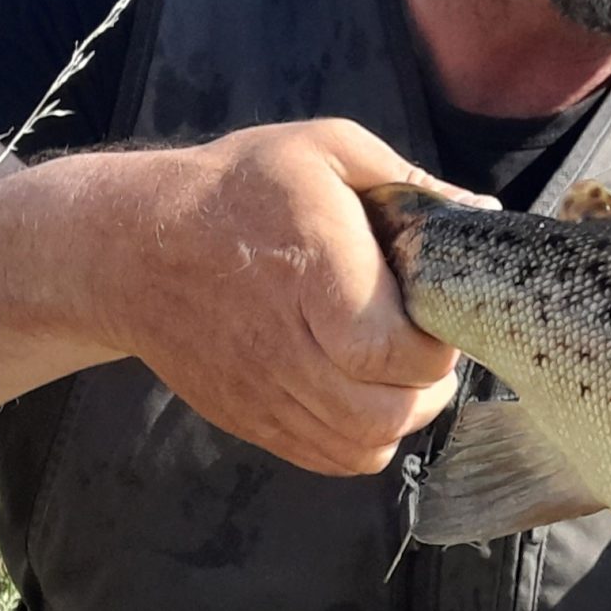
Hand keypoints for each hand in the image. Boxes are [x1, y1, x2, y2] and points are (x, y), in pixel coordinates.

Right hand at [87, 118, 487, 476]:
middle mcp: (289, 346)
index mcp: (316, 276)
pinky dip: (365, 441)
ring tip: (401, 374)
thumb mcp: (324, 150)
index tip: (435, 315)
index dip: (437, 346)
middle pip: (387, 411)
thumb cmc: (238, 189)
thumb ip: (408, 181)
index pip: (396, 353)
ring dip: (402, 416)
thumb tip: (479, 213)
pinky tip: (365, 395)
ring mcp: (267, 392)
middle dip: (429, 387)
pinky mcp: (252, 418)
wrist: (131, 247)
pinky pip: (331, 460)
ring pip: (365, 445)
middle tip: (427, 348)